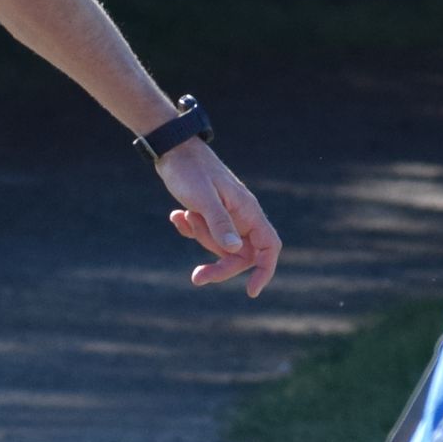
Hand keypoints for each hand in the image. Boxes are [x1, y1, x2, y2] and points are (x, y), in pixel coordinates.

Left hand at [155, 139, 282, 296]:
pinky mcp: (209, 214)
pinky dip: (190, 229)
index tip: (251, 291)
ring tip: (185, 214)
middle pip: (242, 255)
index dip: (265, 270)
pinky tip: (176, 215)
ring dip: (200, 238)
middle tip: (196, 277)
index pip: (269, 247)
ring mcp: (226, 216)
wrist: (173, 149)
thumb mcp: (203, 198)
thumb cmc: (190, 170)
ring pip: (220, 246)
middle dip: (220, 266)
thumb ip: (219, 223)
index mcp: (248, 211)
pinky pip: (204, 234)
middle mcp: (241, 216)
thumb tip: (234, 250)